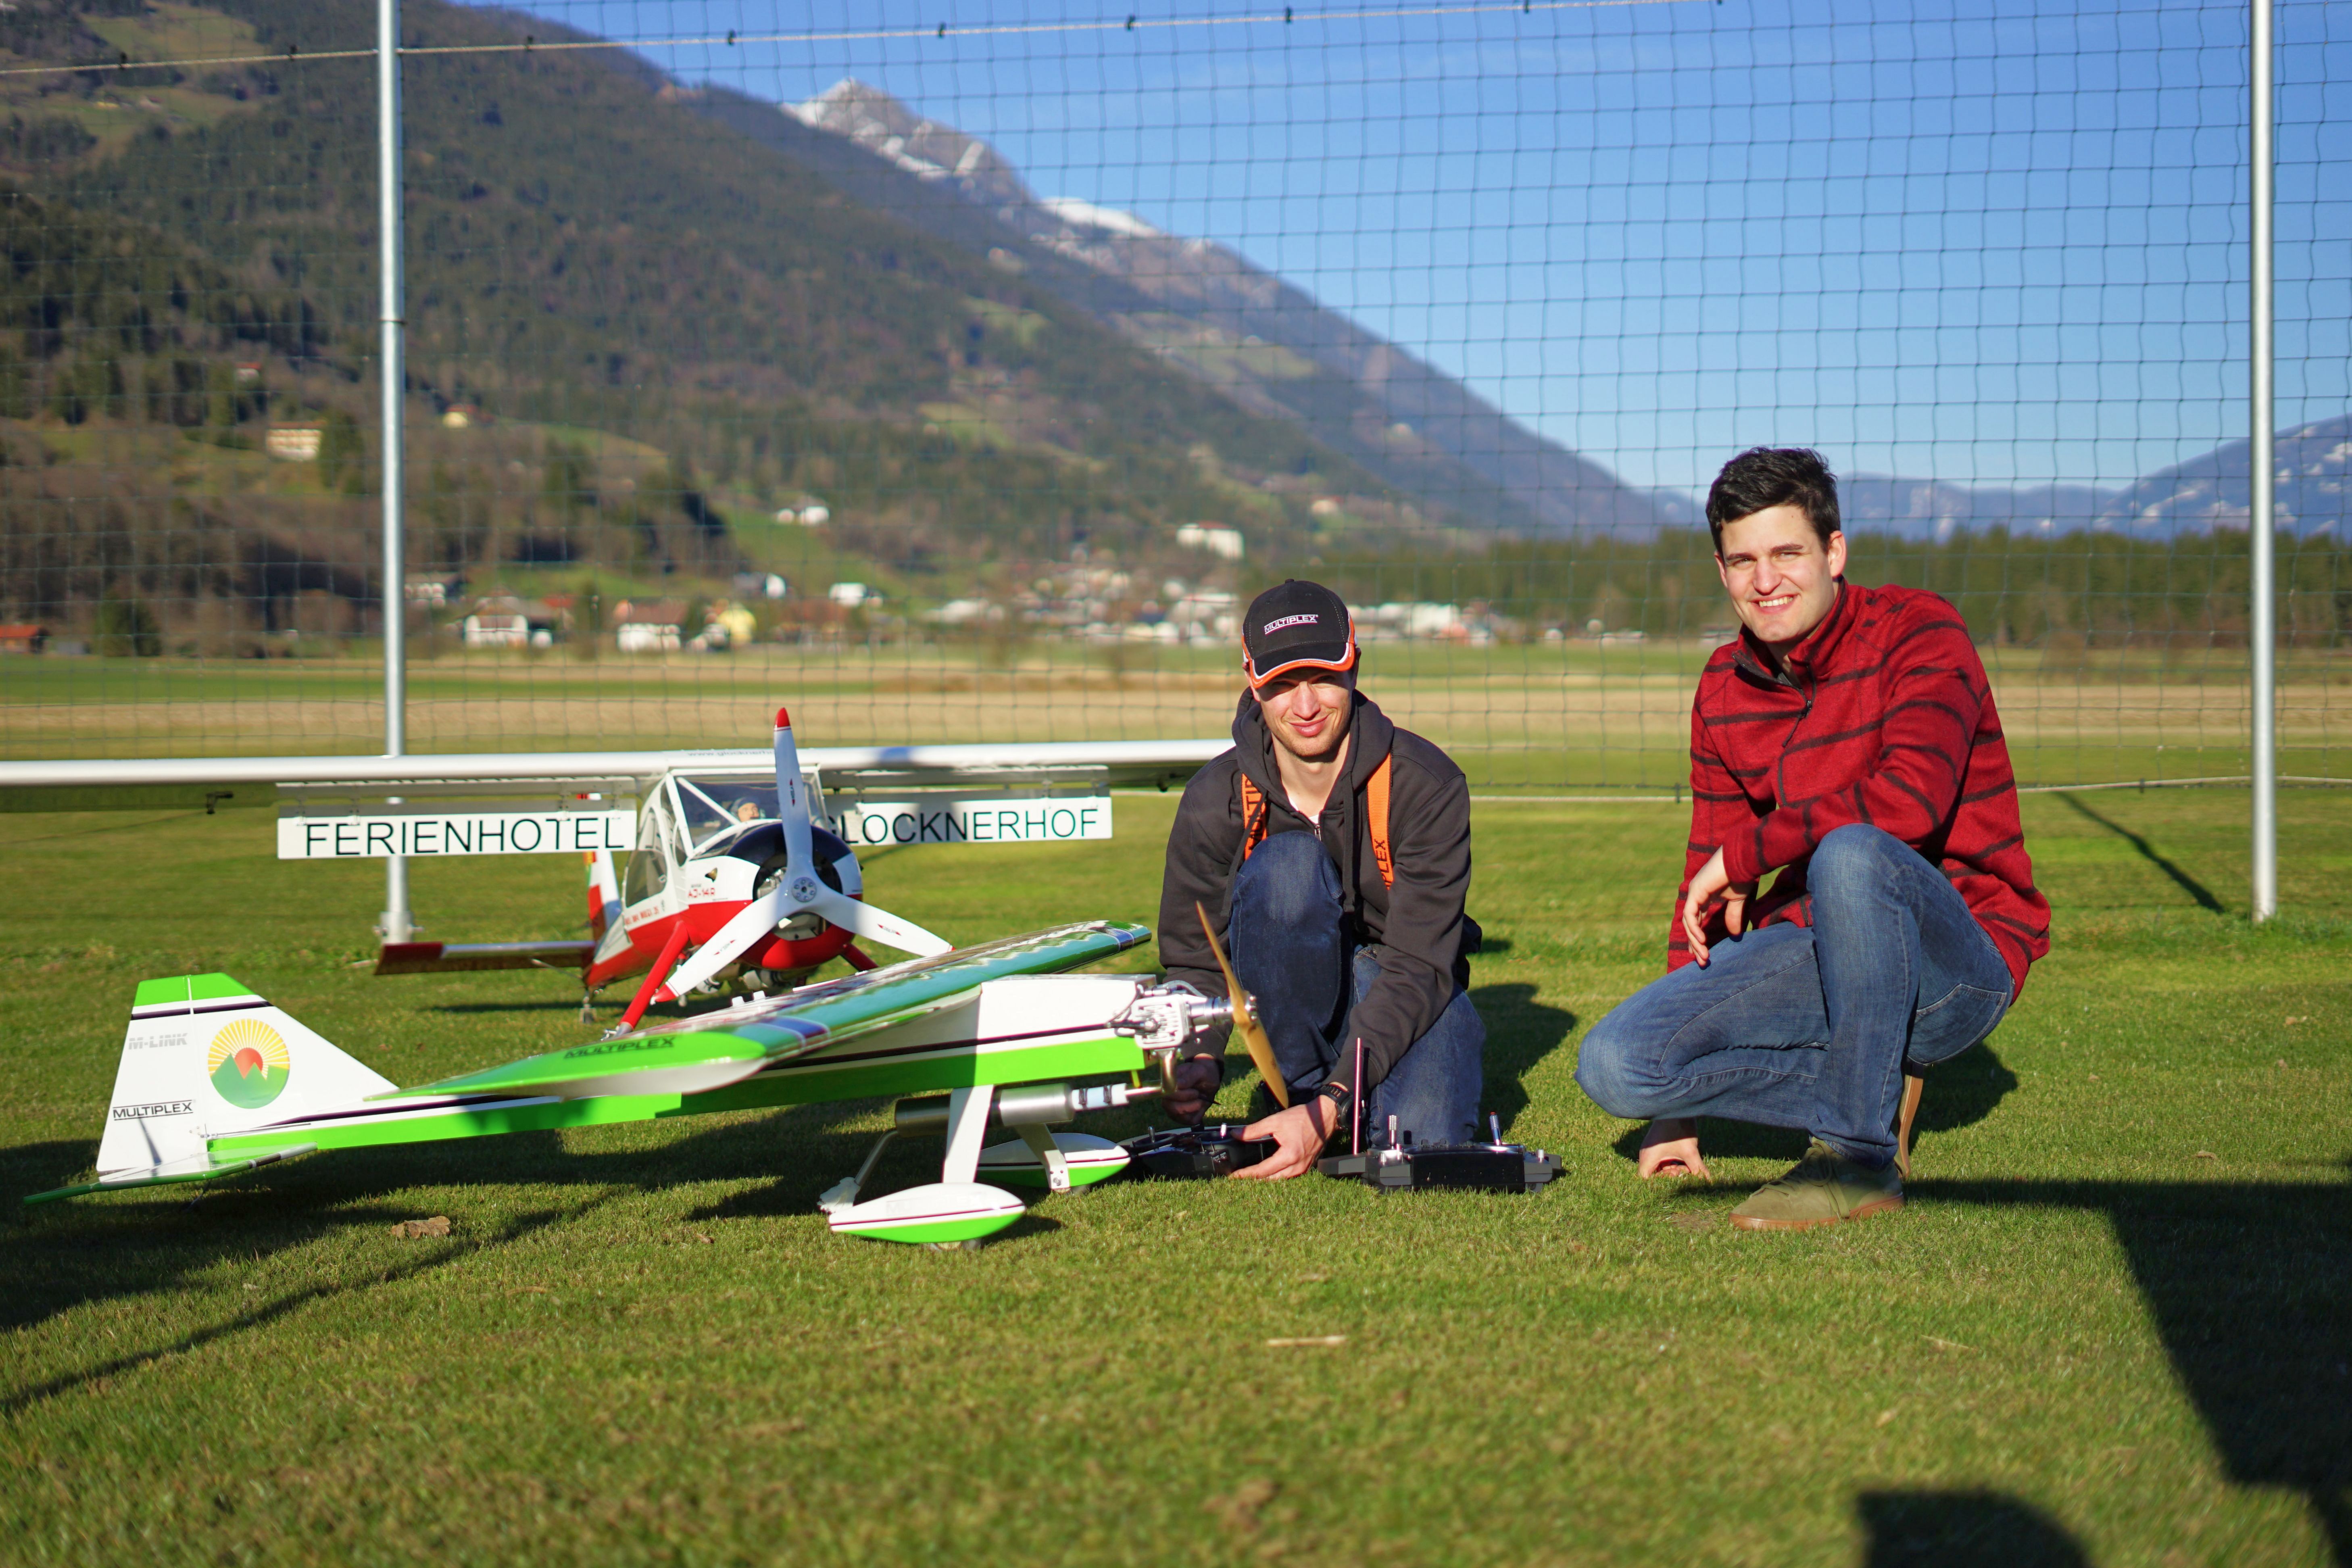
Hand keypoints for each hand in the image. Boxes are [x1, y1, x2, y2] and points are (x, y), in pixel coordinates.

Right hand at [1163, 1056, 1220, 1124]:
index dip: (1180, 1096)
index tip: (1195, 1092)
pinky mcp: (1182, 1118)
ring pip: (1180, 1116)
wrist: (1208, 1080)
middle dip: (1190, 1104)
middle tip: (1199, 1094)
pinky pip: (1189, 1121)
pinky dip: (1198, 1113)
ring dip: (1195, 1107)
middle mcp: (1167, 1098)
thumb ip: (1189, 1077)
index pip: (1166, 1094)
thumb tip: (1178, 1085)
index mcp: (1167, 1084)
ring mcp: (1173, 1109)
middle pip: (1172, 1108)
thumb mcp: (1199, 1071)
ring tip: (1201, 1098)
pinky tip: (1200, 1104)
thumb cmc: (1201, 1073)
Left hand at [1232, 1096, 1336, 1180]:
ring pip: (1280, 1179)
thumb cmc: (1302, 1118)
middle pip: (1271, 1178)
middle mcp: (1297, 1166)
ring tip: (1252, 1174)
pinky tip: (1269, 1169)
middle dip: (1254, 1178)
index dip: (1246, 1174)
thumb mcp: (1275, 1121)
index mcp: (1289, 1156)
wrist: (1324, 1117)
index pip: (1262, 1171)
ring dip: (1266, 1177)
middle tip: (1240, 1176)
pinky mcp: (1307, 1166)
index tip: (1234, 1176)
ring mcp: (1304, 1168)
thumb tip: (1236, 1135)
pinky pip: (1289, 1174)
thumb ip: (1254, 1130)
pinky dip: (1277, 1174)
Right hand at [1637, 1116, 1711, 1180]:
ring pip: (1659, 1167)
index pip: (1644, 1179)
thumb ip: (1698, 1168)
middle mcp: (1647, 1154)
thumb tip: (1708, 1181)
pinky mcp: (1658, 1145)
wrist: (1678, 1106)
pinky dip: (1672, 1162)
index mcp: (1648, 1157)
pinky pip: (1662, 1160)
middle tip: (1682, 1170)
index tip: (1673, 1176)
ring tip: (1686, 1166)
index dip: (1658, 1182)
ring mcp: (1652, 1149)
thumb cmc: (1680, 1128)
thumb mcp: (1690, 1151)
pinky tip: (1685, 1160)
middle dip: (1669, 1176)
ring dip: (1672, 1169)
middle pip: (1653, 1174)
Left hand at [1679, 847, 1756, 965]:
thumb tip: (1735, 935)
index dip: (1697, 938)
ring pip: (1689, 923)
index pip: (1696, 921)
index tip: (1701, 955)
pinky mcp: (1695, 891)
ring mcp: (1694, 892)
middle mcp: (1696, 895)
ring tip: (1704, 957)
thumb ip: (1733, 916)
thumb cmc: (1741, 874)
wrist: (1743, 859)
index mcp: (1704, 896)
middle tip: (1702, 962)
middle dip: (1695, 945)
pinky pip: (1690, 915)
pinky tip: (1701, 941)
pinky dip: (1695, 929)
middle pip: (1690, 925)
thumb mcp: (1737, 901)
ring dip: (1696, 941)